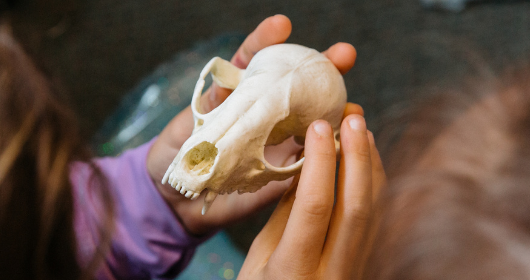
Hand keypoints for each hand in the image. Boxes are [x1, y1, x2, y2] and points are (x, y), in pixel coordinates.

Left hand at [146, 14, 357, 234]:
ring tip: (354, 107)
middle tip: (345, 55)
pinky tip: (346, 145)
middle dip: (326, 67)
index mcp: (239, 91)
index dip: (268, 40)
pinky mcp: (282, 173)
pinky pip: (312, 161)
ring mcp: (278, 140)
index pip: (256, 58)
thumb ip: (212, 104)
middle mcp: (265, 111)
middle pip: (301, 84)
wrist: (176, 198)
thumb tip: (228, 79)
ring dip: (339, 112)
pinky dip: (331, 152)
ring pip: (316, 120)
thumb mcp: (188, 123)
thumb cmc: (177, 154)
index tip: (282, 25)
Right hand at [239, 114, 386, 278]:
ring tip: (361, 129)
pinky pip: (376, 223)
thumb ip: (284, 216)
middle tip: (351, 117)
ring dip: (370, 167)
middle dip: (356, 156)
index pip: (315, 208)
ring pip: (374, 213)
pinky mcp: (366, 269)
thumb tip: (304, 165)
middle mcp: (331, 274)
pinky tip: (367, 162)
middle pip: (356, 207)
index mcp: (293, 272)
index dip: (320, 162)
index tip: (319, 126)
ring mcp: (354, 274)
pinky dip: (374, 188)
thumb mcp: (258, 261)